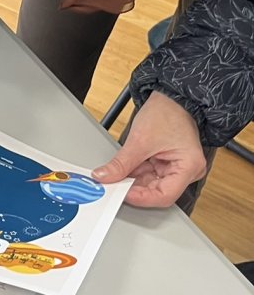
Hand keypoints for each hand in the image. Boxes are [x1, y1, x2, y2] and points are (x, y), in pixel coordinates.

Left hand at [93, 92, 207, 207]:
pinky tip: (121, 171)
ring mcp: (177, 168)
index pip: (164, 195)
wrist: (170, 97)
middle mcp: (187, 171)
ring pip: (150, 184)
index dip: (141, 197)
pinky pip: (148, 174)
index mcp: (190, 166)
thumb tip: (104, 176)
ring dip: (131, 181)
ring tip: (114, 177)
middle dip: (133, 188)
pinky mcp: (166, 164)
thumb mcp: (140, 140)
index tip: (121, 193)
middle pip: (157, 191)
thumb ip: (121, 163)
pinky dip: (134, 173)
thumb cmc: (167, 112)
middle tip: (112, 186)